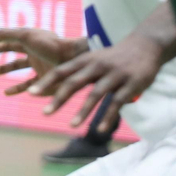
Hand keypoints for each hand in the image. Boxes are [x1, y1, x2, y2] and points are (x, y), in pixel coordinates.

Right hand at [0, 24, 85, 94]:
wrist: (75, 60)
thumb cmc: (50, 45)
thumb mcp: (24, 36)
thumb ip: (3, 33)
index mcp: (27, 39)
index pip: (3, 38)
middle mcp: (32, 51)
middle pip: (8, 49)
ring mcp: (39, 66)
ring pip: (16, 67)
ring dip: (2, 68)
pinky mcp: (45, 82)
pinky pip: (28, 86)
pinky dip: (17, 89)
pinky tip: (6, 92)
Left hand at [33, 33, 166, 132]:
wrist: (145, 46)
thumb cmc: (113, 57)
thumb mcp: (93, 59)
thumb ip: (77, 72)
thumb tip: (54, 86)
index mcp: (85, 60)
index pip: (61, 70)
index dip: (45, 81)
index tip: (30, 92)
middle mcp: (97, 66)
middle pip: (74, 83)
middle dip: (58, 98)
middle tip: (44, 113)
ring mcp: (115, 75)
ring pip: (95, 94)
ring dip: (82, 111)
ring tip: (71, 126)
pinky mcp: (131, 85)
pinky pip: (118, 103)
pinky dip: (108, 116)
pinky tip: (100, 130)